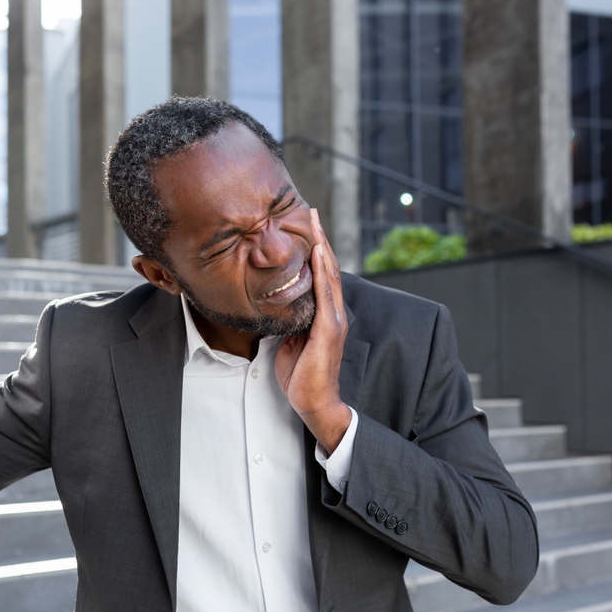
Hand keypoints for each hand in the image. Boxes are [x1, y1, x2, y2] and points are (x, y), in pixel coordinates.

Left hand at [275, 209, 352, 453]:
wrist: (313, 401)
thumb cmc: (301, 374)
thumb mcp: (292, 339)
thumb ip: (291, 319)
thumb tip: (277, 304)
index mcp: (325, 314)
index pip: (321, 274)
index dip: (315, 247)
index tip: (306, 224)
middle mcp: (334, 312)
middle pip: (327, 266)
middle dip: (320, 237)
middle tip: (311, 210)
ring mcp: (334, 320)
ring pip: (329, 274)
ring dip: (322, 245)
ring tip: (314, 222)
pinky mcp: (329, 330)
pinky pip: (326, 294)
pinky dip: (322, 271)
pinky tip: (317, 252)